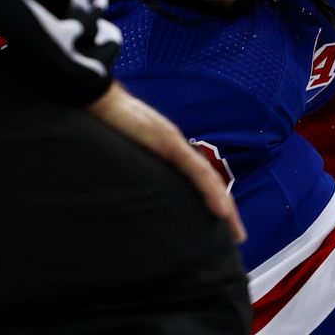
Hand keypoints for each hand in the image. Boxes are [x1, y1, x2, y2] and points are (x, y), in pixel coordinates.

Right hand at [83, 81, 245, 242]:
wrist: (96, 97)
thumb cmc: (106, 126)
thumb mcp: (126, 157)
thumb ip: (137, 173)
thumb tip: (134, 198)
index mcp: (170, 153)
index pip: (199, 181)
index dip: (212, 202)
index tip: (222, 226)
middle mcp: (178, 148)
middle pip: (210, 183)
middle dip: (226, 211)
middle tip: (238, 237)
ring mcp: (175, 144)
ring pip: (208, 180)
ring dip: (225, 206)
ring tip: (235, 231)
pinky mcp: (167, 141)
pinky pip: (194, 170)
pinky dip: (209, 190)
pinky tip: (221, 210)